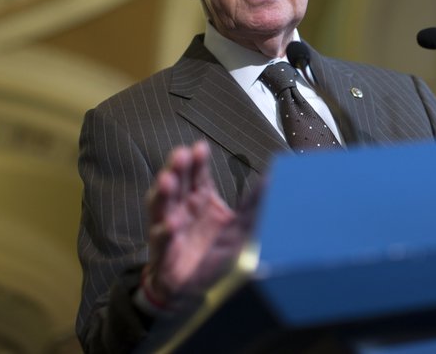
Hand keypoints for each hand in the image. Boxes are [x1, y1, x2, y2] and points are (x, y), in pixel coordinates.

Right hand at [143, 141, 239, 305]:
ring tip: (167, 179)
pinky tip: (171, 223)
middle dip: (177, 168)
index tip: (200, 147)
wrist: (196, 288)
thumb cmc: (216, 251)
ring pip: (162, 206)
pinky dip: (165, 231)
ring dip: (163, 192)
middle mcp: (182, 209)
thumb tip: (273, 179)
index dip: (197, 161)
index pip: (197, 175)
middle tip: (180, 154)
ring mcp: (169, 229)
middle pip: (177, 183)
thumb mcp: (242, 227)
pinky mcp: (164, 253)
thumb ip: (255, 204)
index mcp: (200, 199)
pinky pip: (162, 240)